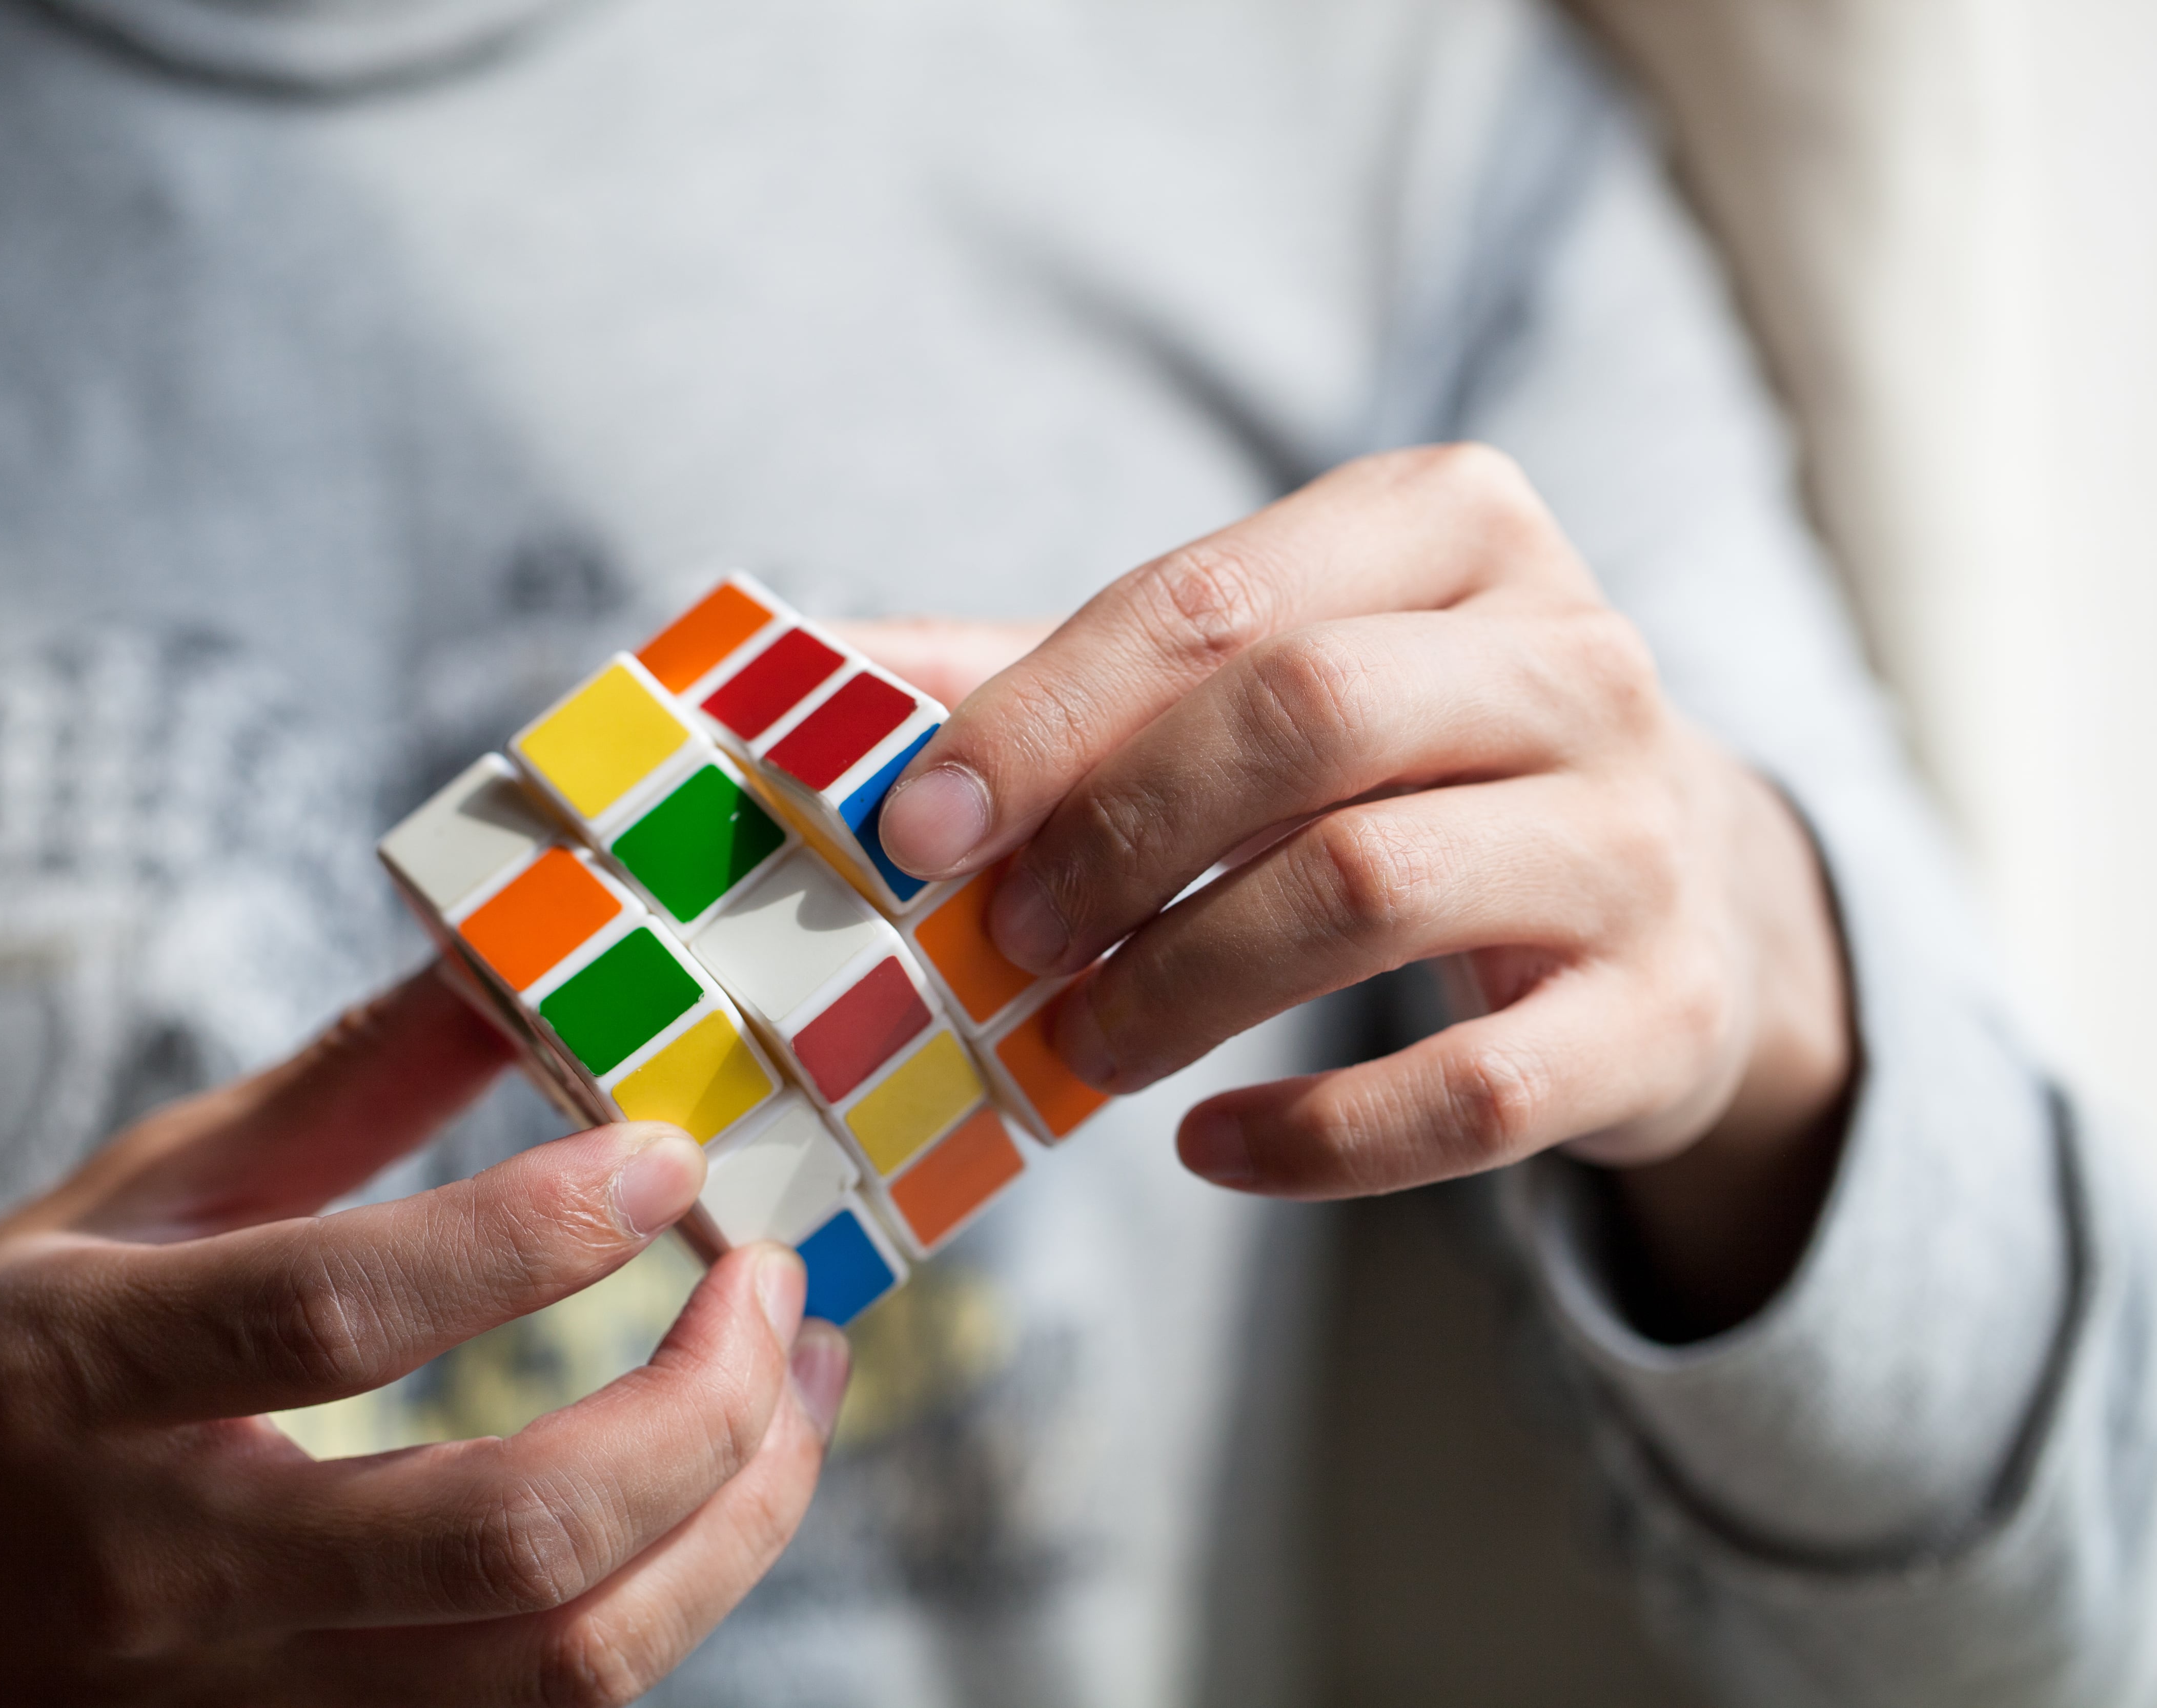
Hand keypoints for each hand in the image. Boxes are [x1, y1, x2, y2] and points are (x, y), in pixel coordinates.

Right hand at [0, 971, 850, 1705]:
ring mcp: (240, 1701)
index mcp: (78, 1375)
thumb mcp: (115, 1203)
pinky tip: (716, 1490)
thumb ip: (332, 1093)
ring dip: (734, 1523)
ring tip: (798, 1385)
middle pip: (501, 1537)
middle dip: (699, 1409)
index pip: (337, 1316)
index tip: (671, 1158)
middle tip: (776, 1282)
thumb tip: (502, 961)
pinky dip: (670, 1598)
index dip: (531, 1234)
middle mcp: (160, 1565)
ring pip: (559, 1666)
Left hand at [870, 447, 1854, 1331]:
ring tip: (1080, 1043)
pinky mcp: (1664, 1012)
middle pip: (1308, 717)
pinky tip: (1208, 1146)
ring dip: (1184, 982)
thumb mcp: (1268, 671)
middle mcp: (1575, 658)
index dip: (1046, 713)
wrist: (1668, 887)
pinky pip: (1474, 1094)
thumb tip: (822, 667)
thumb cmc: (1405, 762)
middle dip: (1118, 836)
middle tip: (1003, 940)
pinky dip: (1317, 1138)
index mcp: (1453, 529)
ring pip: (1376, 891)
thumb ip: (1063, 671)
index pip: (1216, 600)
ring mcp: (1637, 837)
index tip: (917, 826)